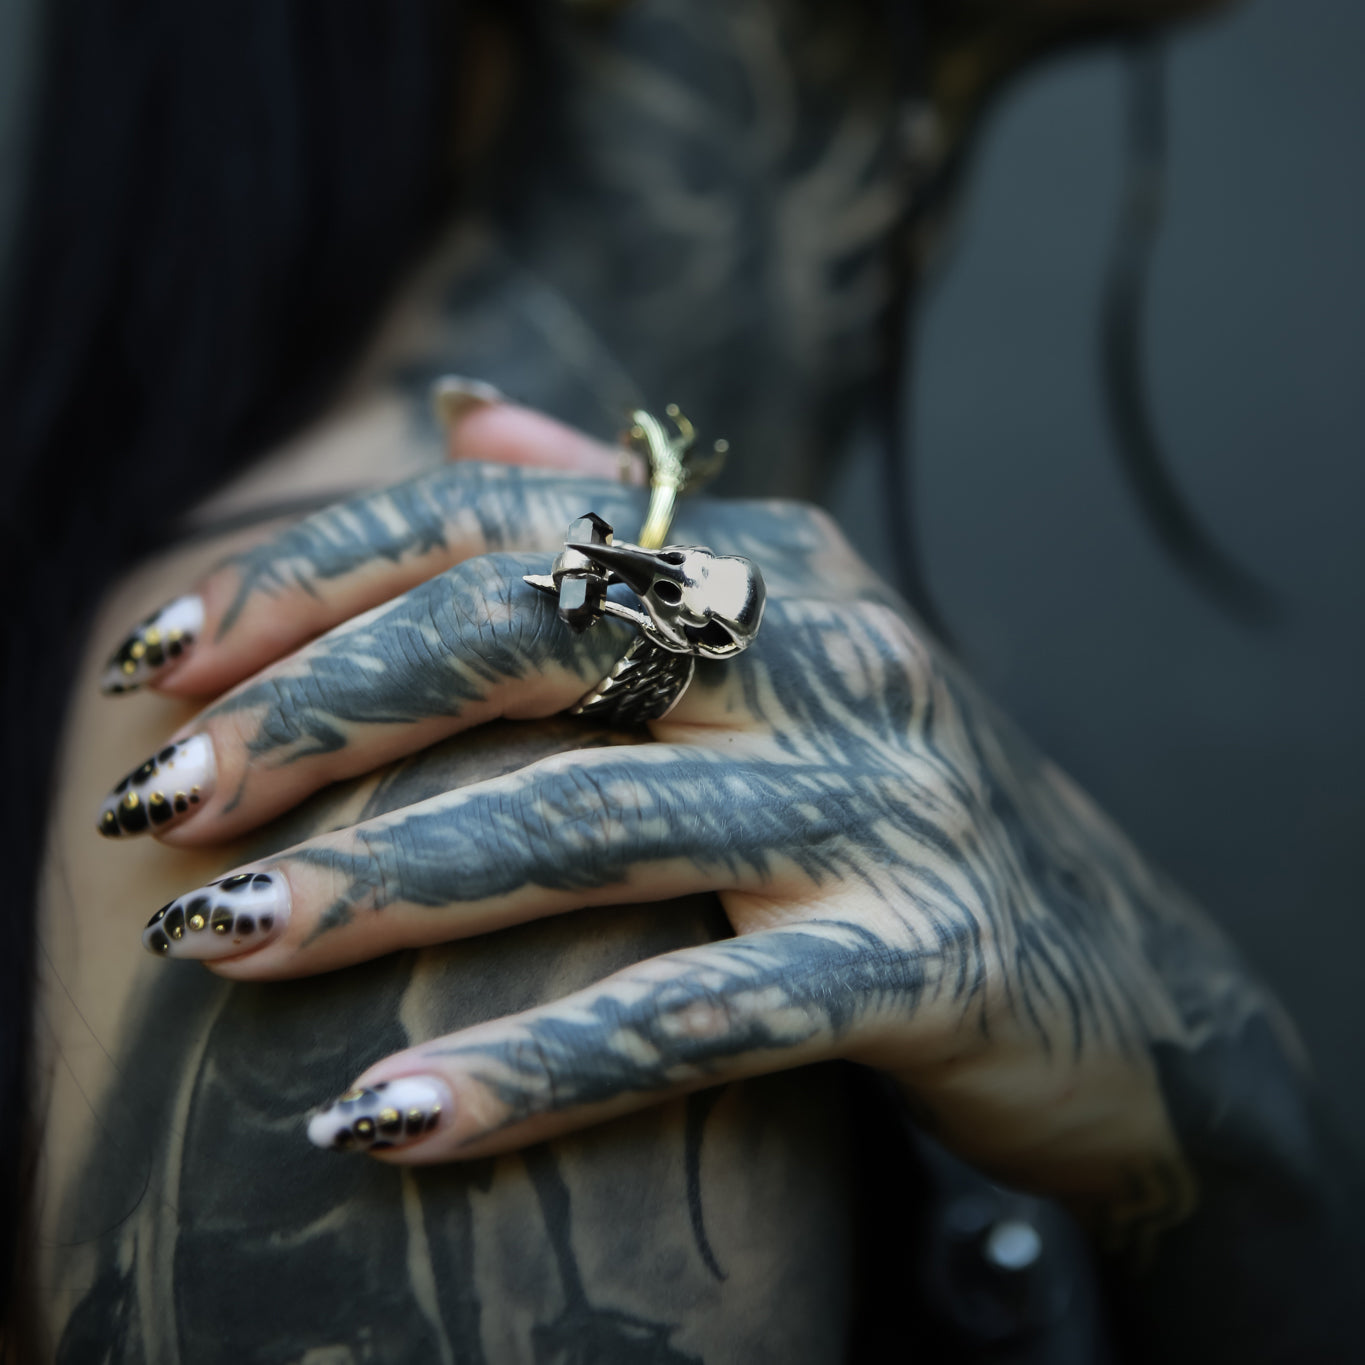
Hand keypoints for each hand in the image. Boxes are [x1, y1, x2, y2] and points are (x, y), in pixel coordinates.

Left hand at [97, 417, 1358, 1364]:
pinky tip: (386, 1126)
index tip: (162, 662)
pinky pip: (698, 1009)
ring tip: (212, 946)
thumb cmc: (903, 817)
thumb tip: (464, 416)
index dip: (320, 581)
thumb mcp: (778, 647)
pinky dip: (535, 1069)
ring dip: (380, 883)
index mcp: (774, 556)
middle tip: (155, 806)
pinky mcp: (929, 958)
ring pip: (589, 820)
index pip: (508, 524)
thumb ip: (627, 526)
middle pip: (531, 639)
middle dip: (321, 717)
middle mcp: (830, 646)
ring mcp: (886, 798)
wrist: (1129, 991)